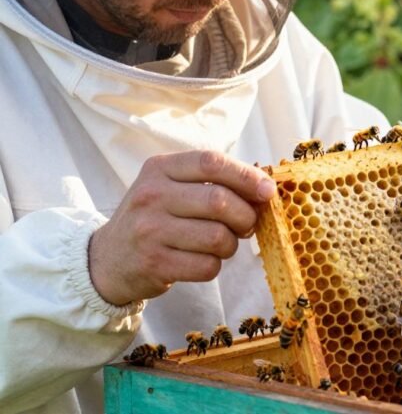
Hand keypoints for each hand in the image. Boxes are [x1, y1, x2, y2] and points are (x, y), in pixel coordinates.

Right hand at [88, 151, 276, 305]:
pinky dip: (214, 265)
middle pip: (220, 201)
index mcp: (160, 169)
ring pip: (218, 237)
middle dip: (245, 216)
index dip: (247, 176)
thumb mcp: (171, 187)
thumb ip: (212, 182)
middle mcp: (151, 196)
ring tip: (221, 244)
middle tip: (246, 225)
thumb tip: (265, 189)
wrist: (108, 259)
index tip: (268, 191)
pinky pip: (207, 266)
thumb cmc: (155, 217)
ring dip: (230, 245)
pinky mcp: (154, 263)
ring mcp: (150, 231)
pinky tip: (202, 260)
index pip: (211, 162)